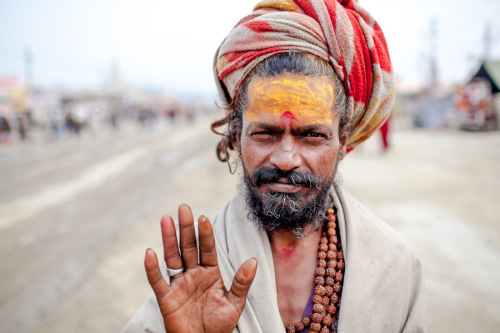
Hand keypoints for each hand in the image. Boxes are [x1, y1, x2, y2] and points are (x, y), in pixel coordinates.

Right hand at [145, 204, 257, 332]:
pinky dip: (152, 268)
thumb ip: (242, 282)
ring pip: (172, 257)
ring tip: (166, 219)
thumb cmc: (218, 325)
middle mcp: (193, 274)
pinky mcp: (166, 298)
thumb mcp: (234, 303)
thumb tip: (252, 260)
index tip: (203, 217)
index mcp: (210, 273)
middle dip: (186, 228)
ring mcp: (178, 284)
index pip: (207, 249)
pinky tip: (150, 252)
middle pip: (188, 247)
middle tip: (184, 207)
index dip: (205, 234)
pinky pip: (157, 281)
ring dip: (168, 239)